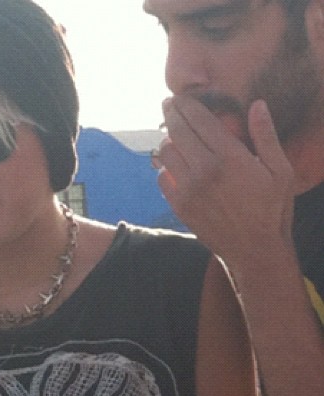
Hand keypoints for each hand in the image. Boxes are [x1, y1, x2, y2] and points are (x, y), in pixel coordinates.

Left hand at [157, 96, 295, 266]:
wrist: (254, 250)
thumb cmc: (272, 209)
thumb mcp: (281, 171)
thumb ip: (266, 136)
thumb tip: (256, 105)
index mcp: (230, 156)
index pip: (200, 119)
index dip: (187, 104)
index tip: (180, 97)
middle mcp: (205, 170)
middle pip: (178, 131)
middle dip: (171, 113)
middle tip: (167, 105)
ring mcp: (188, 189)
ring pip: (165, 153)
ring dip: (167, 140)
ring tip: (172, 135)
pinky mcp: (179, 206)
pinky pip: (162, 178)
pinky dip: (164, 168)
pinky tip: (173, 165)